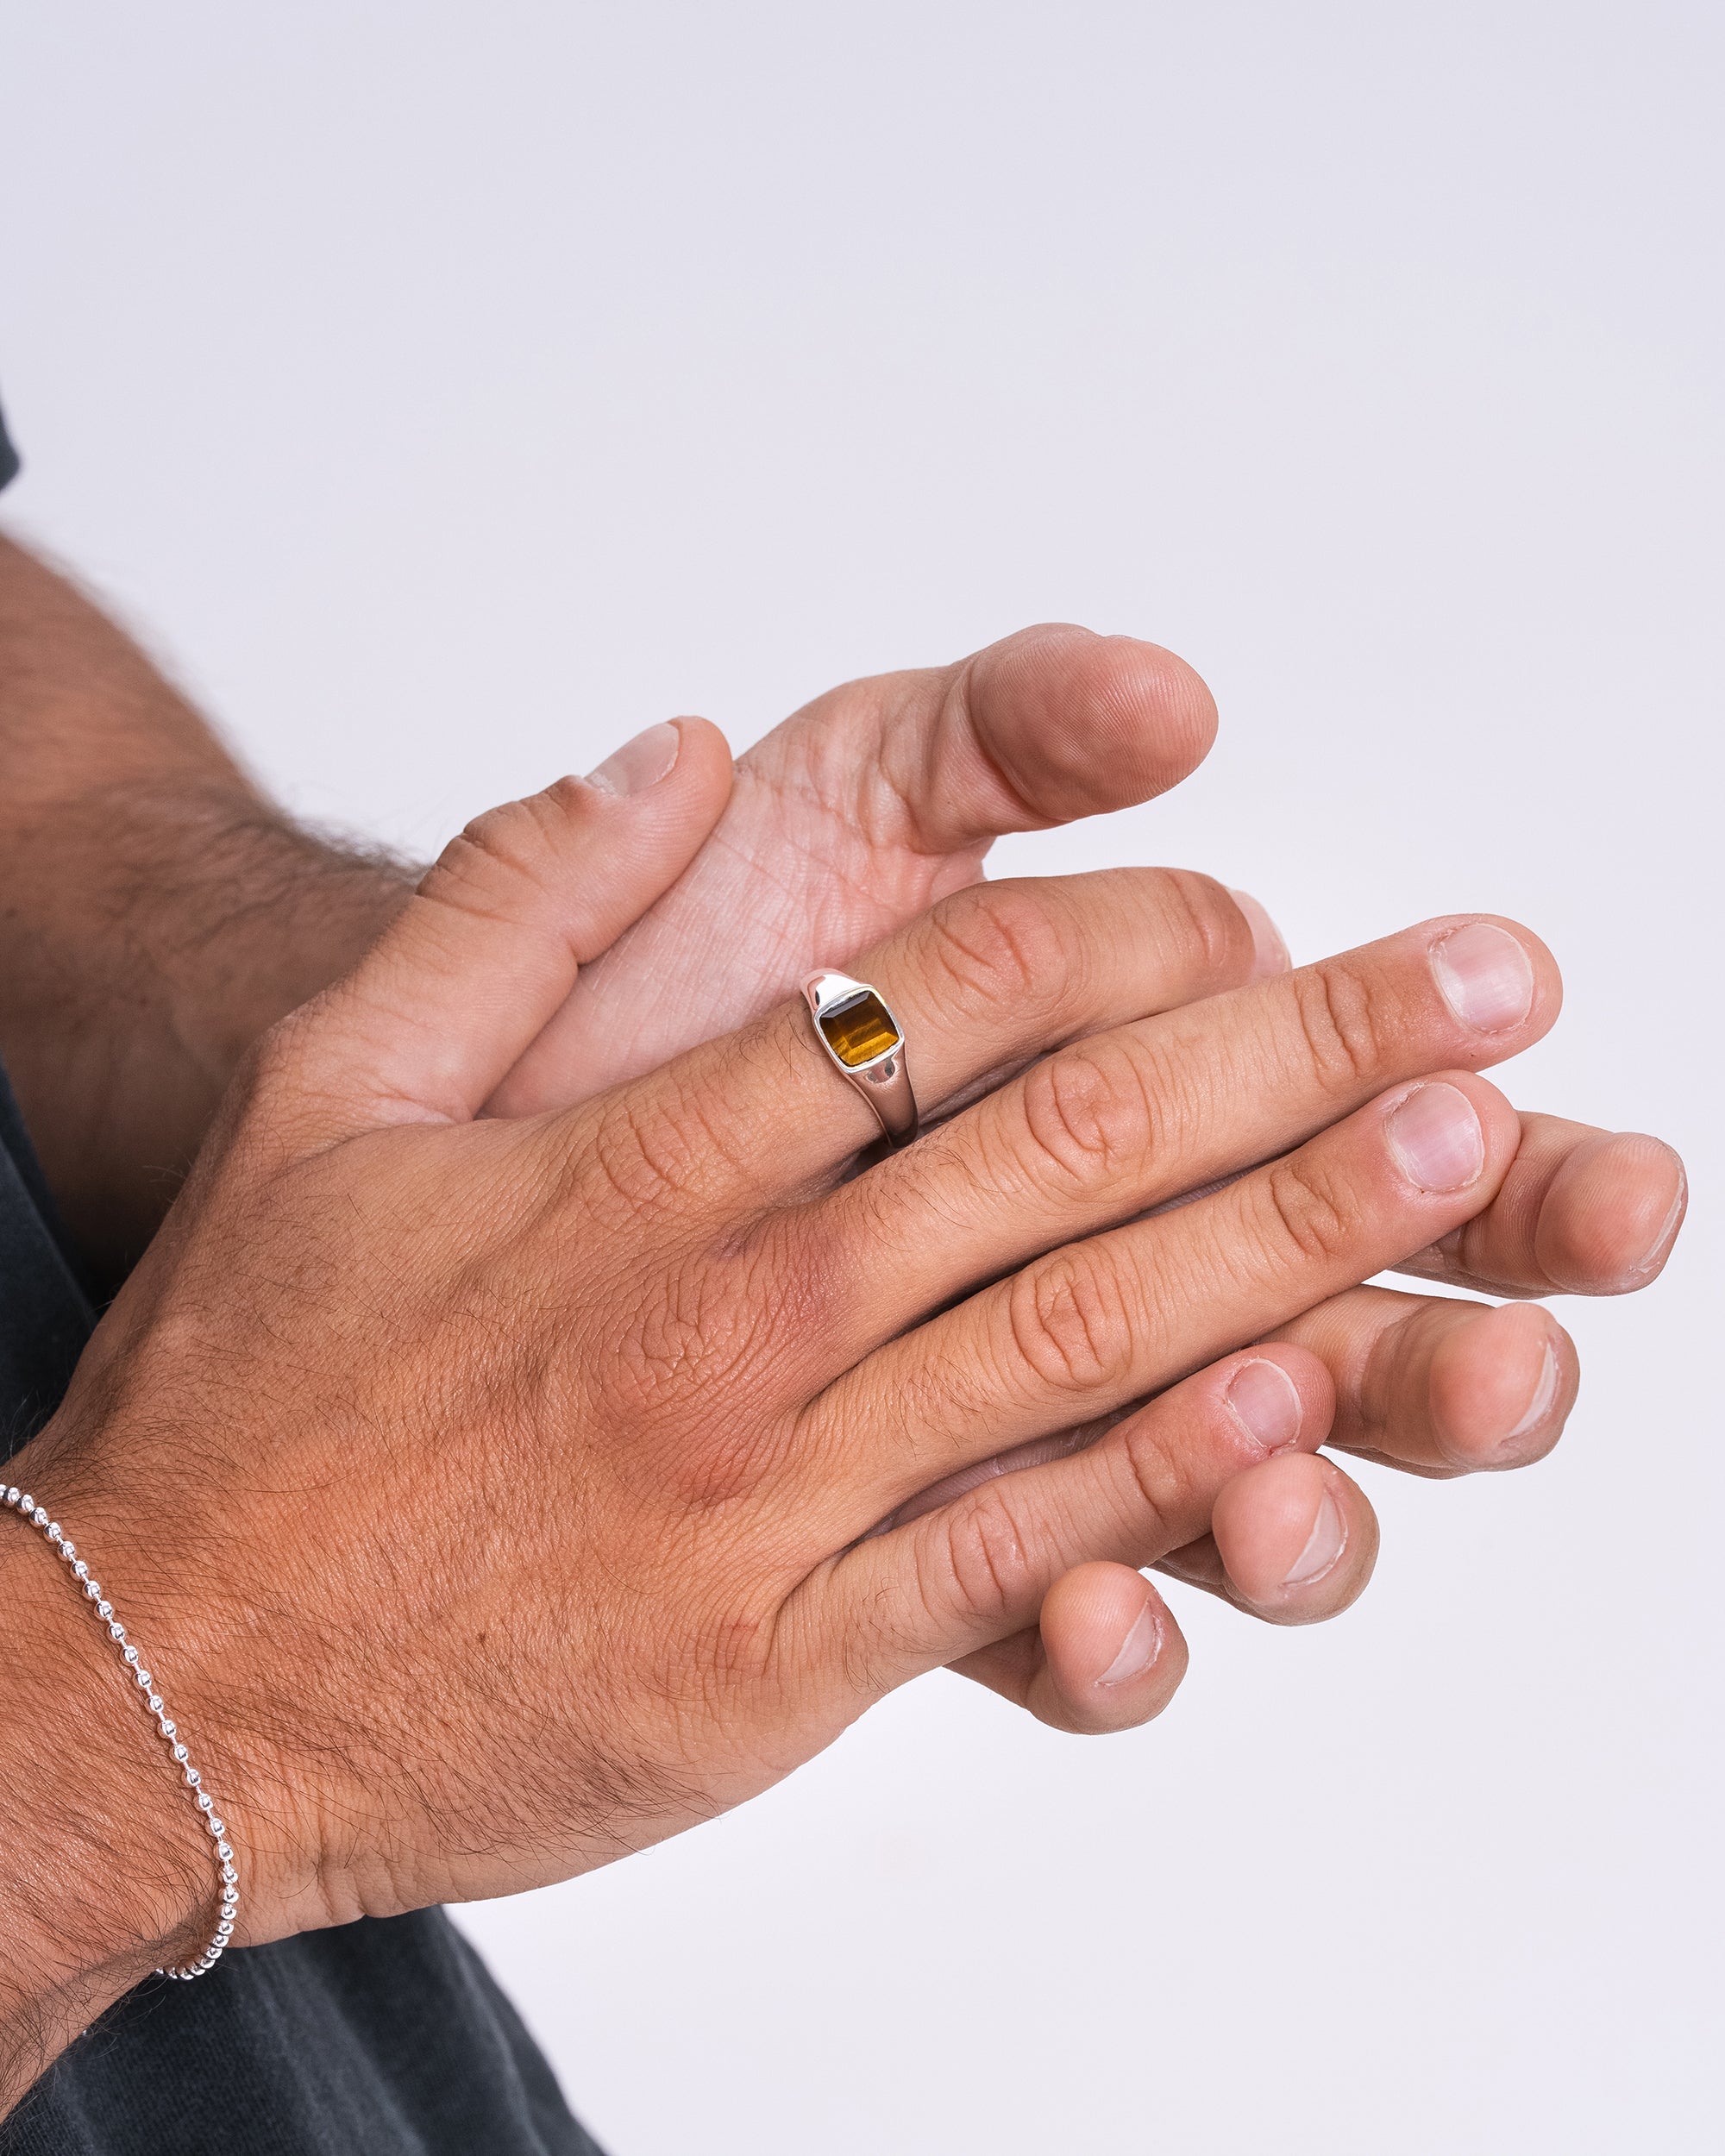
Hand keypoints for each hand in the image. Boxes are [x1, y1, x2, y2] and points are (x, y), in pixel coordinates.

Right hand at [10, 785, 1593, 2019]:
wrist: (158, 1667)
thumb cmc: (249, 1377)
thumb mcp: (332, 1086)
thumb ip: (512, 897)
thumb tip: (668, 747)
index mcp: (636, 1166)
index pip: (944, 1008)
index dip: (1131, 938)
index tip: (1248, 901)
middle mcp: (728, 1322)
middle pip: (1074, 1156)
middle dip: (1306, 1059)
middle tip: (1482, 993)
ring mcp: (765, 1502)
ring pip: (1085, 1345)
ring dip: (1301, 1245)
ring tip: (1468, 1163)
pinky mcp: (779, 1667)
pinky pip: (1006, 1556)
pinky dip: (1161, 1477)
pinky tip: (1294, 1411)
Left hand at [487, 627, 1684, 1644]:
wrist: (493, 1122)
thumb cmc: (683, 956)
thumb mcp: (847, 799)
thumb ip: (1005, 728)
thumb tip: (1177, 697)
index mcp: (1143, 1107)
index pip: (1365, 1126)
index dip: (1480, 1099)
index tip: (1523, 1031)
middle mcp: (1121, 1277)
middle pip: (1364, 1317)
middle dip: (1491, 1287)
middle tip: (1600, 1232)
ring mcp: (1028, 1426)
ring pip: (1246, 1495)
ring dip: (1341, 1485)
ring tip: (1368, 1448)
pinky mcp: (913, 1552)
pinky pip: (1046, 1631)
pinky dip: (1108, 1633)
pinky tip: (1103, 1609)